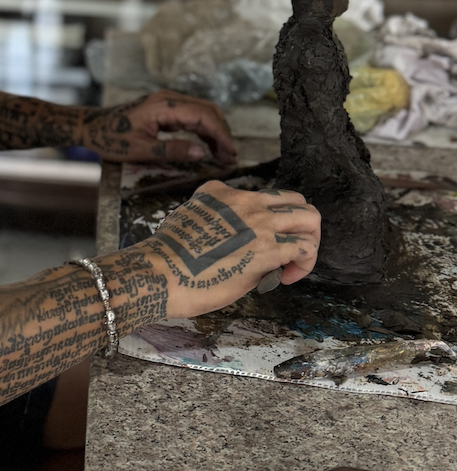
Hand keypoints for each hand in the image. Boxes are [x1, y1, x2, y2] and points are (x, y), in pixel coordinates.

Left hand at [80, 90, 236, 165]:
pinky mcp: (164, 108)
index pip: (203, 116)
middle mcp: (168, 99)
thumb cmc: (111, 139)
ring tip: (222, 155)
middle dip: (222, 133)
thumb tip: (201, 153)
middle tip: (230, 157)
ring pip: (201, 112)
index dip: (220, 135)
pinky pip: (190, 115)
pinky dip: (202, 130)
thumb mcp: (141, 150)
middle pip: (207, 111)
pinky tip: (207, 146)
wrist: (90, 127)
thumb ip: (172, 150)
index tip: (231, 153)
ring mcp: (167, 102)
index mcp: (164, 106)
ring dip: (214, 132)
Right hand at [102, 181, 320, 325]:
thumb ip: (216, 223)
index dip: (269, 222)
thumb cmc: (167, 258)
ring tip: (295, 264)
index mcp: (222, 192)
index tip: (259, 243)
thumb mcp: (190, 221)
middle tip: (291, 251)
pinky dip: (304, 263)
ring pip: (309, 218)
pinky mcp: (267, 250)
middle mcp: (245, 201)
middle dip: (301, 226)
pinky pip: (304, 249)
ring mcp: (259, 223)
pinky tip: (287, 277)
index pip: (262, 197)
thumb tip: (236, 244)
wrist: (160, 272)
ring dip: (310, 241)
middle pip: (295, 201)